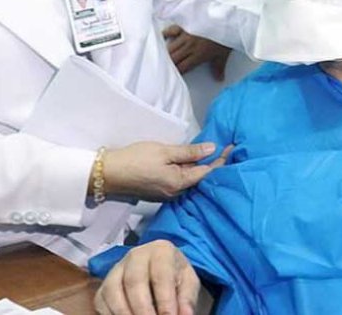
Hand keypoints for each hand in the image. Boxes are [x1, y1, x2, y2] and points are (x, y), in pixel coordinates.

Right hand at [94, 240, 198, 314]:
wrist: (161, 273)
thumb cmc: (176, 277)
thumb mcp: (188, 283)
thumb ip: (187, 299)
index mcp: (160, 250)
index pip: (161, 274)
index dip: (165, 299)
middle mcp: (136, 255)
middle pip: (134, 281)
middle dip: (143, 308)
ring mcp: (117, 269)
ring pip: (113, 290)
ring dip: (124, 312)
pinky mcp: (104, 285)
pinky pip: (102, 300)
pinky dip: (111, 314)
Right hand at [100, 142, 232, 201]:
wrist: (109, 173)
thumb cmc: (137, 159)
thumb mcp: (165, 151)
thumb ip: (189, 152)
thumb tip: (212, 149)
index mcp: (179, 183)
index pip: (207, 172)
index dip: (221, 160)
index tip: (232, 148)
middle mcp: (176, 192)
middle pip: (200, 178)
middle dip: (214, 164)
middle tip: (228, 149)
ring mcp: (168, 193)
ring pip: (191, 179)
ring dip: (202, 167)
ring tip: (215, 153)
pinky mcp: (160, 190)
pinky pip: (181, 180)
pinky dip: (190, 170)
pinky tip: (193, 161)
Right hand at [164, 25, 231, 80]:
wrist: (225, 20)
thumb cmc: (225, 36)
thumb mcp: (224, 54)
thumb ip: (219, 68)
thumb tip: (219, 79)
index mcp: (198, 55)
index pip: (182, 68)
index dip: (176, 73)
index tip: (172, 76)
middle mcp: (189, 47)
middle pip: (173, 59)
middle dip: (167, 65)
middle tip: (162, 69)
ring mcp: (185, 36)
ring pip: (170, 47)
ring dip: (165, 54)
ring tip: (159, 58)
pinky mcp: (185, 26)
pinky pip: (171, 30)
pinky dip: (165, 34)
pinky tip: (161, 37)